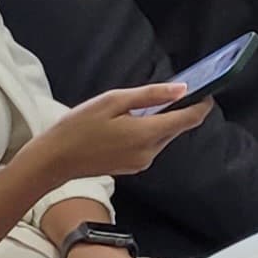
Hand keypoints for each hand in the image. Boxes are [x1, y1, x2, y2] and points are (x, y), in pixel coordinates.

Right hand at [32, 82, 215, 180]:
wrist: (53, 160)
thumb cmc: (78, 127)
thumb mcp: (113, 101)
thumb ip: (151, 95)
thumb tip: (182, 89)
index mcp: (148, 134)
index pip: (190, 119)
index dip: (201, 104)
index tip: (204, 91)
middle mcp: (150, 152)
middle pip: (177, 127)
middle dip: (175, 110)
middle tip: (160, 94)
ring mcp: (142, 162)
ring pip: (164, 136)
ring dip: (159, 122)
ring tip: (133, 110)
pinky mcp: (133, 167)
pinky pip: (150, 146)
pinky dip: (147, 133)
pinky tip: (126, 125)